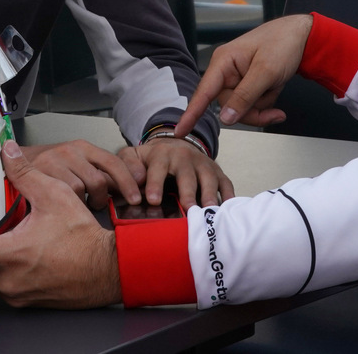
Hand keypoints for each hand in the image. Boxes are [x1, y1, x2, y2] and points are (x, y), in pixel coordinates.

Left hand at [0, 140, 120, 308]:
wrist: (108, 270)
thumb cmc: (85, 241)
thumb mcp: (55, 197)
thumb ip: (26, 175)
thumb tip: (9, 154)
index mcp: (9, 255)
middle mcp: (7, 280)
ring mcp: (15, 293)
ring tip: (6, 235)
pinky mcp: (24, 299)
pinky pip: (2, 281)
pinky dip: (3, 265)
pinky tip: (21, 250)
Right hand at [22, 140, 143, 208]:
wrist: (14, 162)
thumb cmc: (51, 170)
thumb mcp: (78, 167)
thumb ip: (100, 176)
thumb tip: (129, 192)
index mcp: (84, 147)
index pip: (113, 163)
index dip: (128, 182)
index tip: (137, 198)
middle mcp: (71, 150)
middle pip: (99, 180)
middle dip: (103, 199)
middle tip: (98, 206)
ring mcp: (54, 160)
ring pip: (81, 190)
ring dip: (83, 203)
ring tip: (78, 205)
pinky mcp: (39, 172)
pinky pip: (61, 195)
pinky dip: (66, 204)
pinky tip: (63, 205)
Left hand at [119, 137, 234, 209]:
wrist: (174, 146)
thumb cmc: (151, 159)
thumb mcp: (133, 155)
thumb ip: (129, 165)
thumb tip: (136, 180)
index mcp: (162, 154)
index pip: (158, 168)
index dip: (155, 184)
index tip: (153, 200)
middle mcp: (185, 157)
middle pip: (187, 174)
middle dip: (187, 191)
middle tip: (187, 208)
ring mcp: (203, 164)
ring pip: (209, 178)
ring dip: (210, 194)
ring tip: (208, 211)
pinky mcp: (217, 172)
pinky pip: (226, 183)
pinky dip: (228, 196)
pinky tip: (227, 209)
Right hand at [175, 14, 313, 135]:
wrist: (302, 36)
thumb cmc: (282, 43)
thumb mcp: (266, 71)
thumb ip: (245, 96)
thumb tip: (225, 118)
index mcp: (223, 62)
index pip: (204, 92)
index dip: (191, 113)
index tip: (180, 131)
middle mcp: (227, 71)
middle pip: (228, 107)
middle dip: (252, 111)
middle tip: (274, 110)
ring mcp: (238, 78)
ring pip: (241, 108)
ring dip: (262, 105)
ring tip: (276, 88)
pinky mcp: (248, 83)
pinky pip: (252, 103)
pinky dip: (266, 101)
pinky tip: (276, 88)